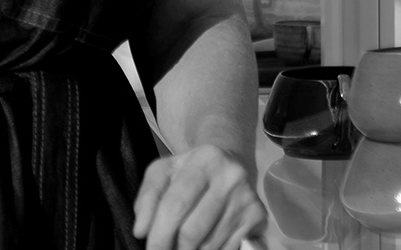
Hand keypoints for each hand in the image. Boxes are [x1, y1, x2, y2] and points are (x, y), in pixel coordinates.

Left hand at [132, 144, 266, 249]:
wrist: (229, 160)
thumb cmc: (190, 169)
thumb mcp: (164, 170)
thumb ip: (148, 196)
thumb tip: (141, 230)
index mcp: (203, 160)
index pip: (176, 204)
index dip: (160, 232)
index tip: (150, 248)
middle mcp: (230, 178)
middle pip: (193, 231)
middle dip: (174, 248)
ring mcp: (247, 200)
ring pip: (210, 245)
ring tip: (181, 247)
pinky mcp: (259, 217)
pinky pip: (228, 249)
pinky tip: (200, 247)